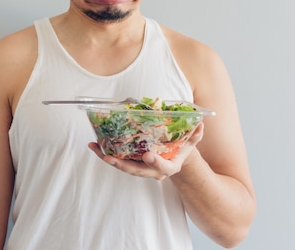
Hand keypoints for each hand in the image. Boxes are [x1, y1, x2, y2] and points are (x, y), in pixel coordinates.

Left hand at [88, 122, 204, 179]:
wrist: (175, 157)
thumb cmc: (181, 148)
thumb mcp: (191, 141)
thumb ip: (195, 134)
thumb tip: (200, 123)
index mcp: (169, 166)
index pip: (163, 168)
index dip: (156, 163)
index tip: (148, 156)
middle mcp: (153, 170)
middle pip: (136, 171)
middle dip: (122, 165)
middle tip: (109, 157)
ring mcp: (141, 167)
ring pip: (123, 166)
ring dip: (107, 158)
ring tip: (94, 148)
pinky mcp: (132, 162)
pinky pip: (118, 160)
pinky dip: (105, 154)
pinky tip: (94, 145)